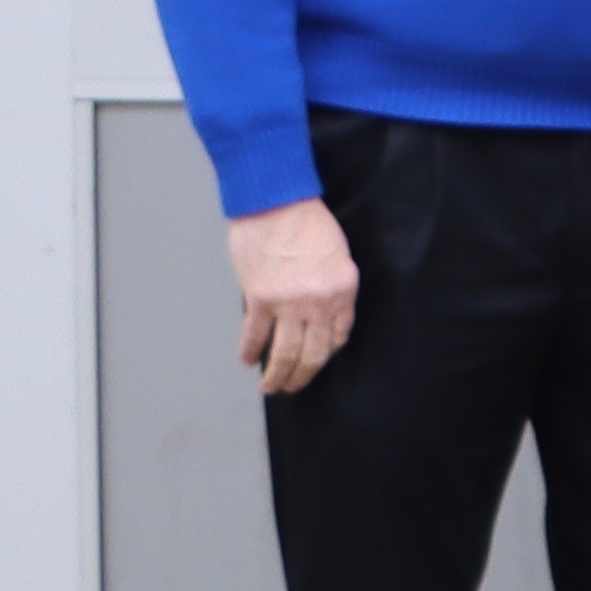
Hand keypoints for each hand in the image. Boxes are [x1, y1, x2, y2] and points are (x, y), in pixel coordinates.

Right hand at [228, 198, 358, 395]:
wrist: (276, 202)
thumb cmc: (308, 222)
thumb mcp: (338, 255)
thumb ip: (334, 287)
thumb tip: (324, 317)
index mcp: (343, 290)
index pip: (339, 335)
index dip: (326, 352)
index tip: (315, 360)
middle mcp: (319, 302)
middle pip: (313, 353)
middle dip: (302, 376)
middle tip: (293, 387)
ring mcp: (289, 303)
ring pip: (285, 353)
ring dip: (277, 376)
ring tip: (271, 387)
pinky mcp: (260, 298)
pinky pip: (255, 334)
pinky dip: (250, 350)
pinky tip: (247, 360)